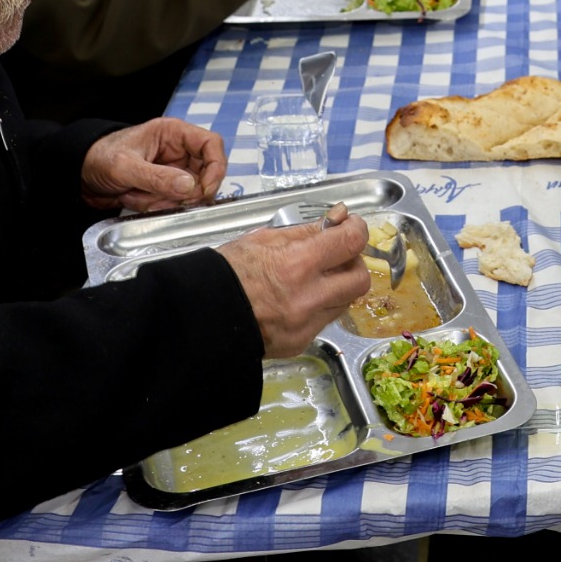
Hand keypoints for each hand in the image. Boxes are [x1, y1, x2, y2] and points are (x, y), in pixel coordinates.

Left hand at [79, 117, 228, 212]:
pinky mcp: (164, 187)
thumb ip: (158, 177)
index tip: (205, 190)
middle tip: (167, 200)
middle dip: (186, 192)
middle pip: (205, 173)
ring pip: (189, 192)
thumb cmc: (99, 158)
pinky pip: (174, 201)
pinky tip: (135, 199)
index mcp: (172, 133)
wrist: (80, 175)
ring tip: (136, 195)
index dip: (216, 167)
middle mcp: (177, 150)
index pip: (211, 144)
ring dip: (165, 200)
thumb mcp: (126, 167)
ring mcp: (172, 170)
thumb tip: (190, 186)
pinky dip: (158, 206)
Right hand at [218, 210, 372, 357]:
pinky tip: (298, 298)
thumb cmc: (226, 272)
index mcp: (297, 264)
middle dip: (353, 262)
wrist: (200, 316)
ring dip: (339, 285)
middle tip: (337, 254)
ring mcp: (306, 325)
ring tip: (315, 277)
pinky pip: (324, 320)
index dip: (357, 229)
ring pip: (345, 301)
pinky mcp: (300, 343)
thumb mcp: (263, 239)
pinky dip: (320, 306)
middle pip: (359, 278)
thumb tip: (339, 218)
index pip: (351, 242)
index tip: (351, 225)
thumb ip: (306, 230)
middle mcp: (308, 298)